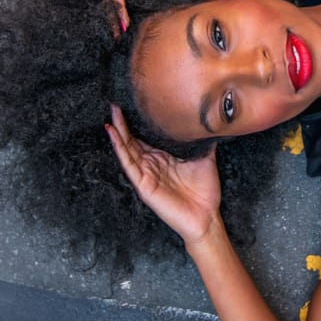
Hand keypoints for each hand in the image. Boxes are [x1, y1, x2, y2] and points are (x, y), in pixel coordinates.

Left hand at [103, 0, 187, 32]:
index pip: (127, 1)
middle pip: (115, 1)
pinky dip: (116, 1)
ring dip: (113, 15)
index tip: (130, 36)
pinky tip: (121, 15)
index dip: (127, 18)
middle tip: (119, 40)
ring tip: (119, 31)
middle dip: (116, 21)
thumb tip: (191, 5)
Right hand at [105, 105, 220, 245]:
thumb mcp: (205, 157)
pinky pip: (128, 164)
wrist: (206, 216)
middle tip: (114, 105)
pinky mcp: (143, 185)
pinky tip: (113, 135)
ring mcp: (145, 174)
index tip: (131, 104)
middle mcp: (151, 165)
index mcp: (163, 158)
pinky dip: (119, 149)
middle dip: (122, 124)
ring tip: (111, 116)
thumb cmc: (205, 191)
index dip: (137, 122)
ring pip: (127, 150)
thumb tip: (209, 120)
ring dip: (118, 133)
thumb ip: (202, 140)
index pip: (145, 137)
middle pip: (132, 141)